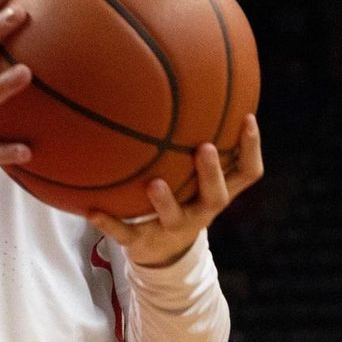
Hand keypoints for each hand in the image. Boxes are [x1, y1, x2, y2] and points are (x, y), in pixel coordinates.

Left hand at [89, 114, 263, 266]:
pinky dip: (108, 223)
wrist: (161, 254)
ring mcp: (170, 229)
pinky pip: (124, 233)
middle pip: (216, 196)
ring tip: (154, 183)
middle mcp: (199, 212)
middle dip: (212, 173)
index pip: (245, 174)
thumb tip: (183, 88)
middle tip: (205, 147)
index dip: (251, 149)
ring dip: (165, 201)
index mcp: (213, 195)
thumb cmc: (180, 201)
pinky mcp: (141, 241)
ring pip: (174, 217)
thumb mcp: (191, 179)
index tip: (247, 118)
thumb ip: (192, 145)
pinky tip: (91, 210)